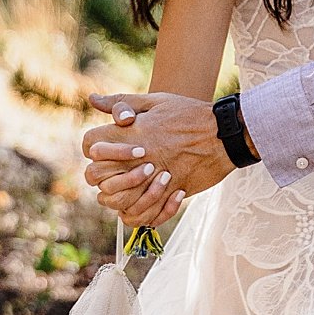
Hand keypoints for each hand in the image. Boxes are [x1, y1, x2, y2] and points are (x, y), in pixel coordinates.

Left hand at [82, 91, 232, 220]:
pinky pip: (140, 215)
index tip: (104, 149)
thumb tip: (91, 99)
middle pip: (95, 176)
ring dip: (117, 196)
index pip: (91, 145)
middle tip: (115, 171)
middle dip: (101, 175)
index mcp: (130, 132)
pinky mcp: (166, 194)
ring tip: (129, 188)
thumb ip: (122, 103)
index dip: (93, 149)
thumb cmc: (190, 115)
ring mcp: (150, 178)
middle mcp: (135, 158)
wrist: (223, 134)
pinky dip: (137, 213)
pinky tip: (144, 202)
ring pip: (115, 200)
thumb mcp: (156, 102)